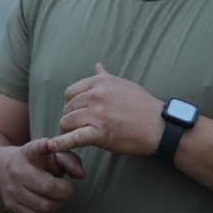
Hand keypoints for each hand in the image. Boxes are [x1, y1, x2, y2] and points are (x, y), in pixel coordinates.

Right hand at [0, 138, 84, 212]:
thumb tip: (81, 174)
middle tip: (69, 188)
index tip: (47, 144)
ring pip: (45, 206)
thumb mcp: (52, 154)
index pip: (35, 149)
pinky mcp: (11, 206)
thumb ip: (69, 160)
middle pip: (48, 187)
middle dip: (66, 191)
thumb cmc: (34, 162)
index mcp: (28, 153)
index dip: (42, 147)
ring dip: (59, 204)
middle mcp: (17, 171)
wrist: (4, 170)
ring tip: (59, 196)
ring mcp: (12, 190)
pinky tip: (50, 203)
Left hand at [47, 63, 162, 155]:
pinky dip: (62, 143)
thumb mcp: (124, 85)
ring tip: (73, 137)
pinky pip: (75, 137)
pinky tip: (52, 146)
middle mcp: (96, 94)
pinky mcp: (100, 133)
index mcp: (101, 82)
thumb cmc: (144, 106)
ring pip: (67, 121)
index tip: (76, 113)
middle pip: (67, 107)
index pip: (71, 92)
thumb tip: (97, 66)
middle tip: (75, 128)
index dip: (71, 105)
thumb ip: (105, 77)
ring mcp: (97, 113)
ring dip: (67, 131)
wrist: (160, 126)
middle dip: (69, 118)